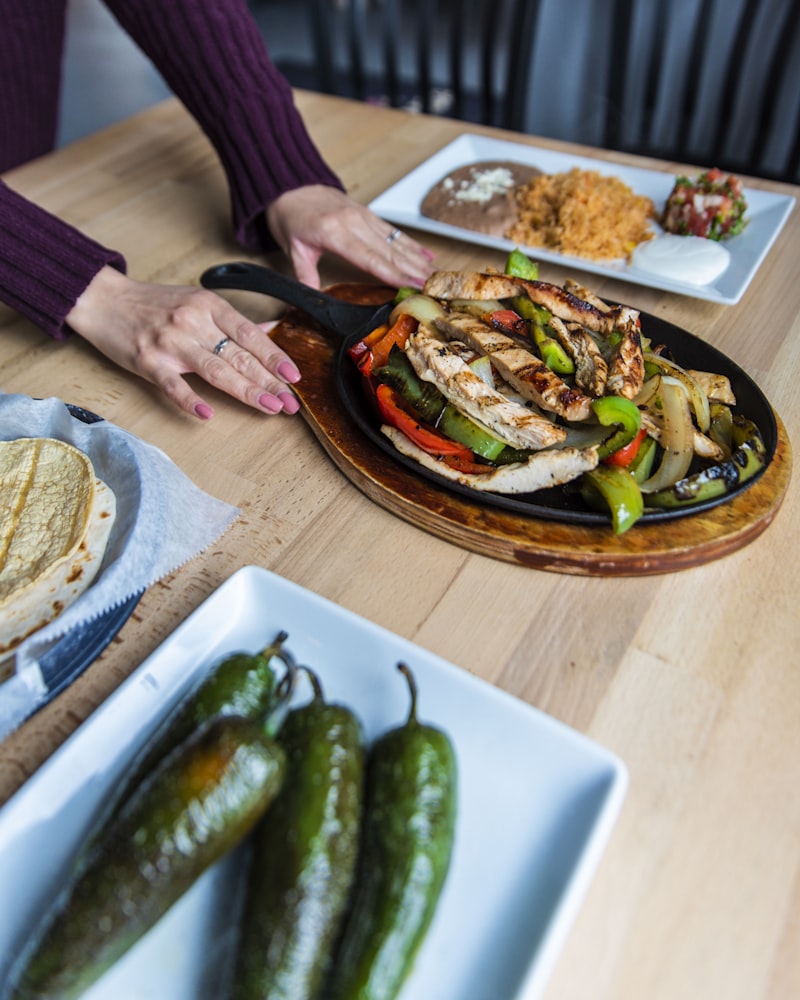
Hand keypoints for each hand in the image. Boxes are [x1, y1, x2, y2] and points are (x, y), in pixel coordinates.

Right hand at [66, 266, 300, 419]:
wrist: (102, 299)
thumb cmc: (152, 303)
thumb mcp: (197, 301)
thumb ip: (232, 321)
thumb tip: (270, 330)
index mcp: (208, 306)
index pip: (250, 334)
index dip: (274, 356)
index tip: (294, 375)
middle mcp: (193, 322)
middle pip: (239, 356)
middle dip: (269, 381)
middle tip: (291, 403)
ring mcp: (170, 342)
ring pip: (215, 370)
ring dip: (246, 391)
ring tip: (269, 407)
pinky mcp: (148, 360)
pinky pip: (172, 384)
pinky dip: (190, 399)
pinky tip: (208, 413)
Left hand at [265, 185, 435, 289]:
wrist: (290, 184)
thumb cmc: (290, 216)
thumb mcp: (293, 249)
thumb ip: (304, 276)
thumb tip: (299, 305)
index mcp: (336, 233)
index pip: (371, 259)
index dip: (395, 274)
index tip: (414, 285)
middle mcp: (355, 223)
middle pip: (391, 252)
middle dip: (416, 271)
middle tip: (437, 286)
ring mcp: (364, 217)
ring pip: (397, 242)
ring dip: (419, 260)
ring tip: (438, 275)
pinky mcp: (368, 214)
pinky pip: (393, 232)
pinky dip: (412, 245)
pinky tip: (427, 256)